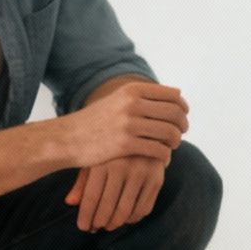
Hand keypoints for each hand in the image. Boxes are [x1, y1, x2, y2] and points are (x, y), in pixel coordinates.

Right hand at [53, 81, 186, 168]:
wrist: (67, 138)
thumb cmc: (96, 121)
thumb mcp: (118, 100)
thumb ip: (144, 97)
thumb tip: (178, 94)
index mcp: (132, 90)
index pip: (172, 96)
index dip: (182, 108)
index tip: (182, 117)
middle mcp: (132, 103)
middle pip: (174, 113)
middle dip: (182, 125)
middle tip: (180, 133)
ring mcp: (128, 124)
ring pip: (169, 132)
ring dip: (176, 141)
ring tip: (172, 146)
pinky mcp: (125, 145)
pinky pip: (158, 150)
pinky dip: (165, 156)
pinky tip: (162, 159)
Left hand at [66, 155, 166, 231]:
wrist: (145, 132)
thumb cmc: (112, 150)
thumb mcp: (95, 160)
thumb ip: (82, 181)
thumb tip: (70, 203)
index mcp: (103, 161)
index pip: (91, 198)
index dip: (86, 216)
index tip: (83, 227)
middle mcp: (123, 166)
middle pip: (108, 206)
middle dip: (99, 222)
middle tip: (94, 228)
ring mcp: (142, 173)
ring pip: (126, 211)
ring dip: (115, 223)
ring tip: (108, 226)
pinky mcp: (156, 179)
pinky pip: (143, 208)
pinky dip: (133, 218)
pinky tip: (125, 219)